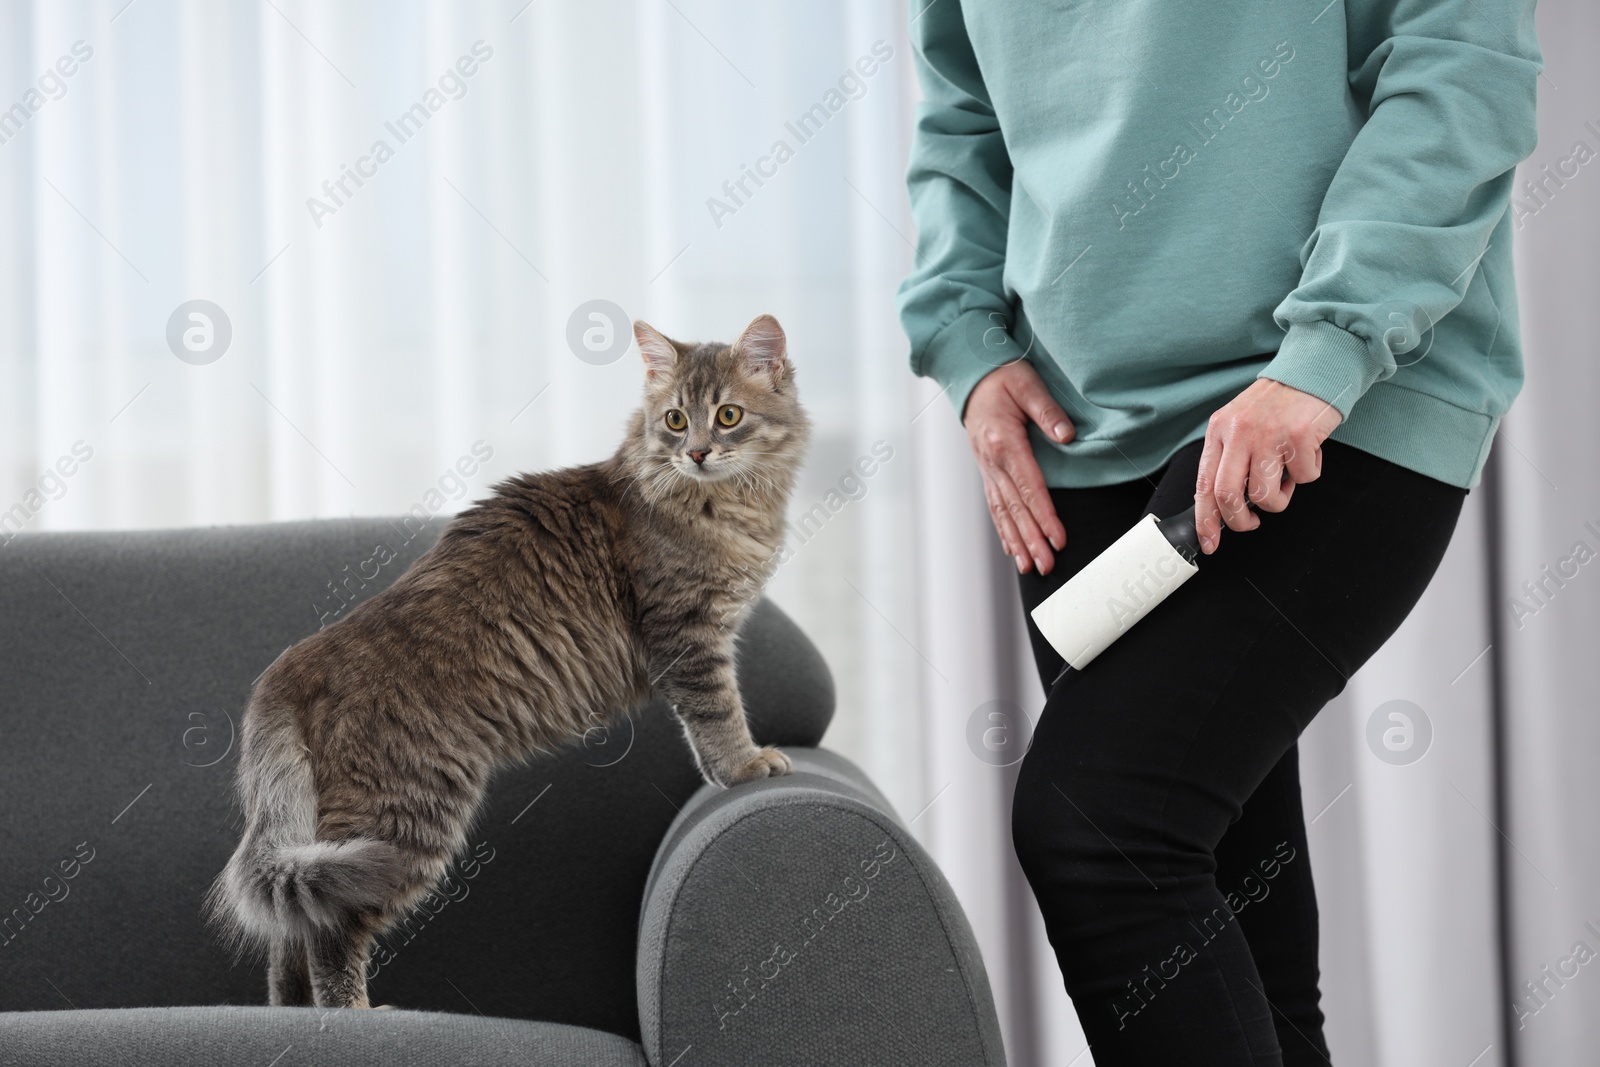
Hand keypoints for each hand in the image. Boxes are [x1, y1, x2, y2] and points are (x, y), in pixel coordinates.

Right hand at [964, 361, 1074, 574]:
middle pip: (1015, 508)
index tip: (1058, 538)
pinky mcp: (988, 471)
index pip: (1029, 486)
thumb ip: (1047, 410)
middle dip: (1032, 540)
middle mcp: (992, 461)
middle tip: (1048, 565)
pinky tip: (1013, 549)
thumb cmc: (1002, 377)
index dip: (1044, 515)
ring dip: (1018, 542)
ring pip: (1003, 513)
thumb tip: (1067, 435)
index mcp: (1004, 442)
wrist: (972, 376)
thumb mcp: (1027, 383)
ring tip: (1031, 567)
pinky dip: (1003, 531)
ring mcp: (987, 468)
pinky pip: (995, 506)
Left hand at [1194, 378, 1342, 554]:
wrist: (1313, 369)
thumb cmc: (1278, 403)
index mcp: (1220, 431)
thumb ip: (1231, 457)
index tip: (1210, 542)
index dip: (1206, 520)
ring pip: (1267, 496)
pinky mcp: (1299, 436)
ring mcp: (1269, 434)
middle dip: (1240, 521)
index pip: (1204, 484)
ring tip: (1287, 477)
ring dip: (1281, 498)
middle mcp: (1239, 432)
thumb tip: (1226, 505)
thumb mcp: (1241, 423)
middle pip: (1229, 496)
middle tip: (1252, 523)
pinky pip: (1304, 478)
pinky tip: (1309, 452)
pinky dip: (1309, 472)